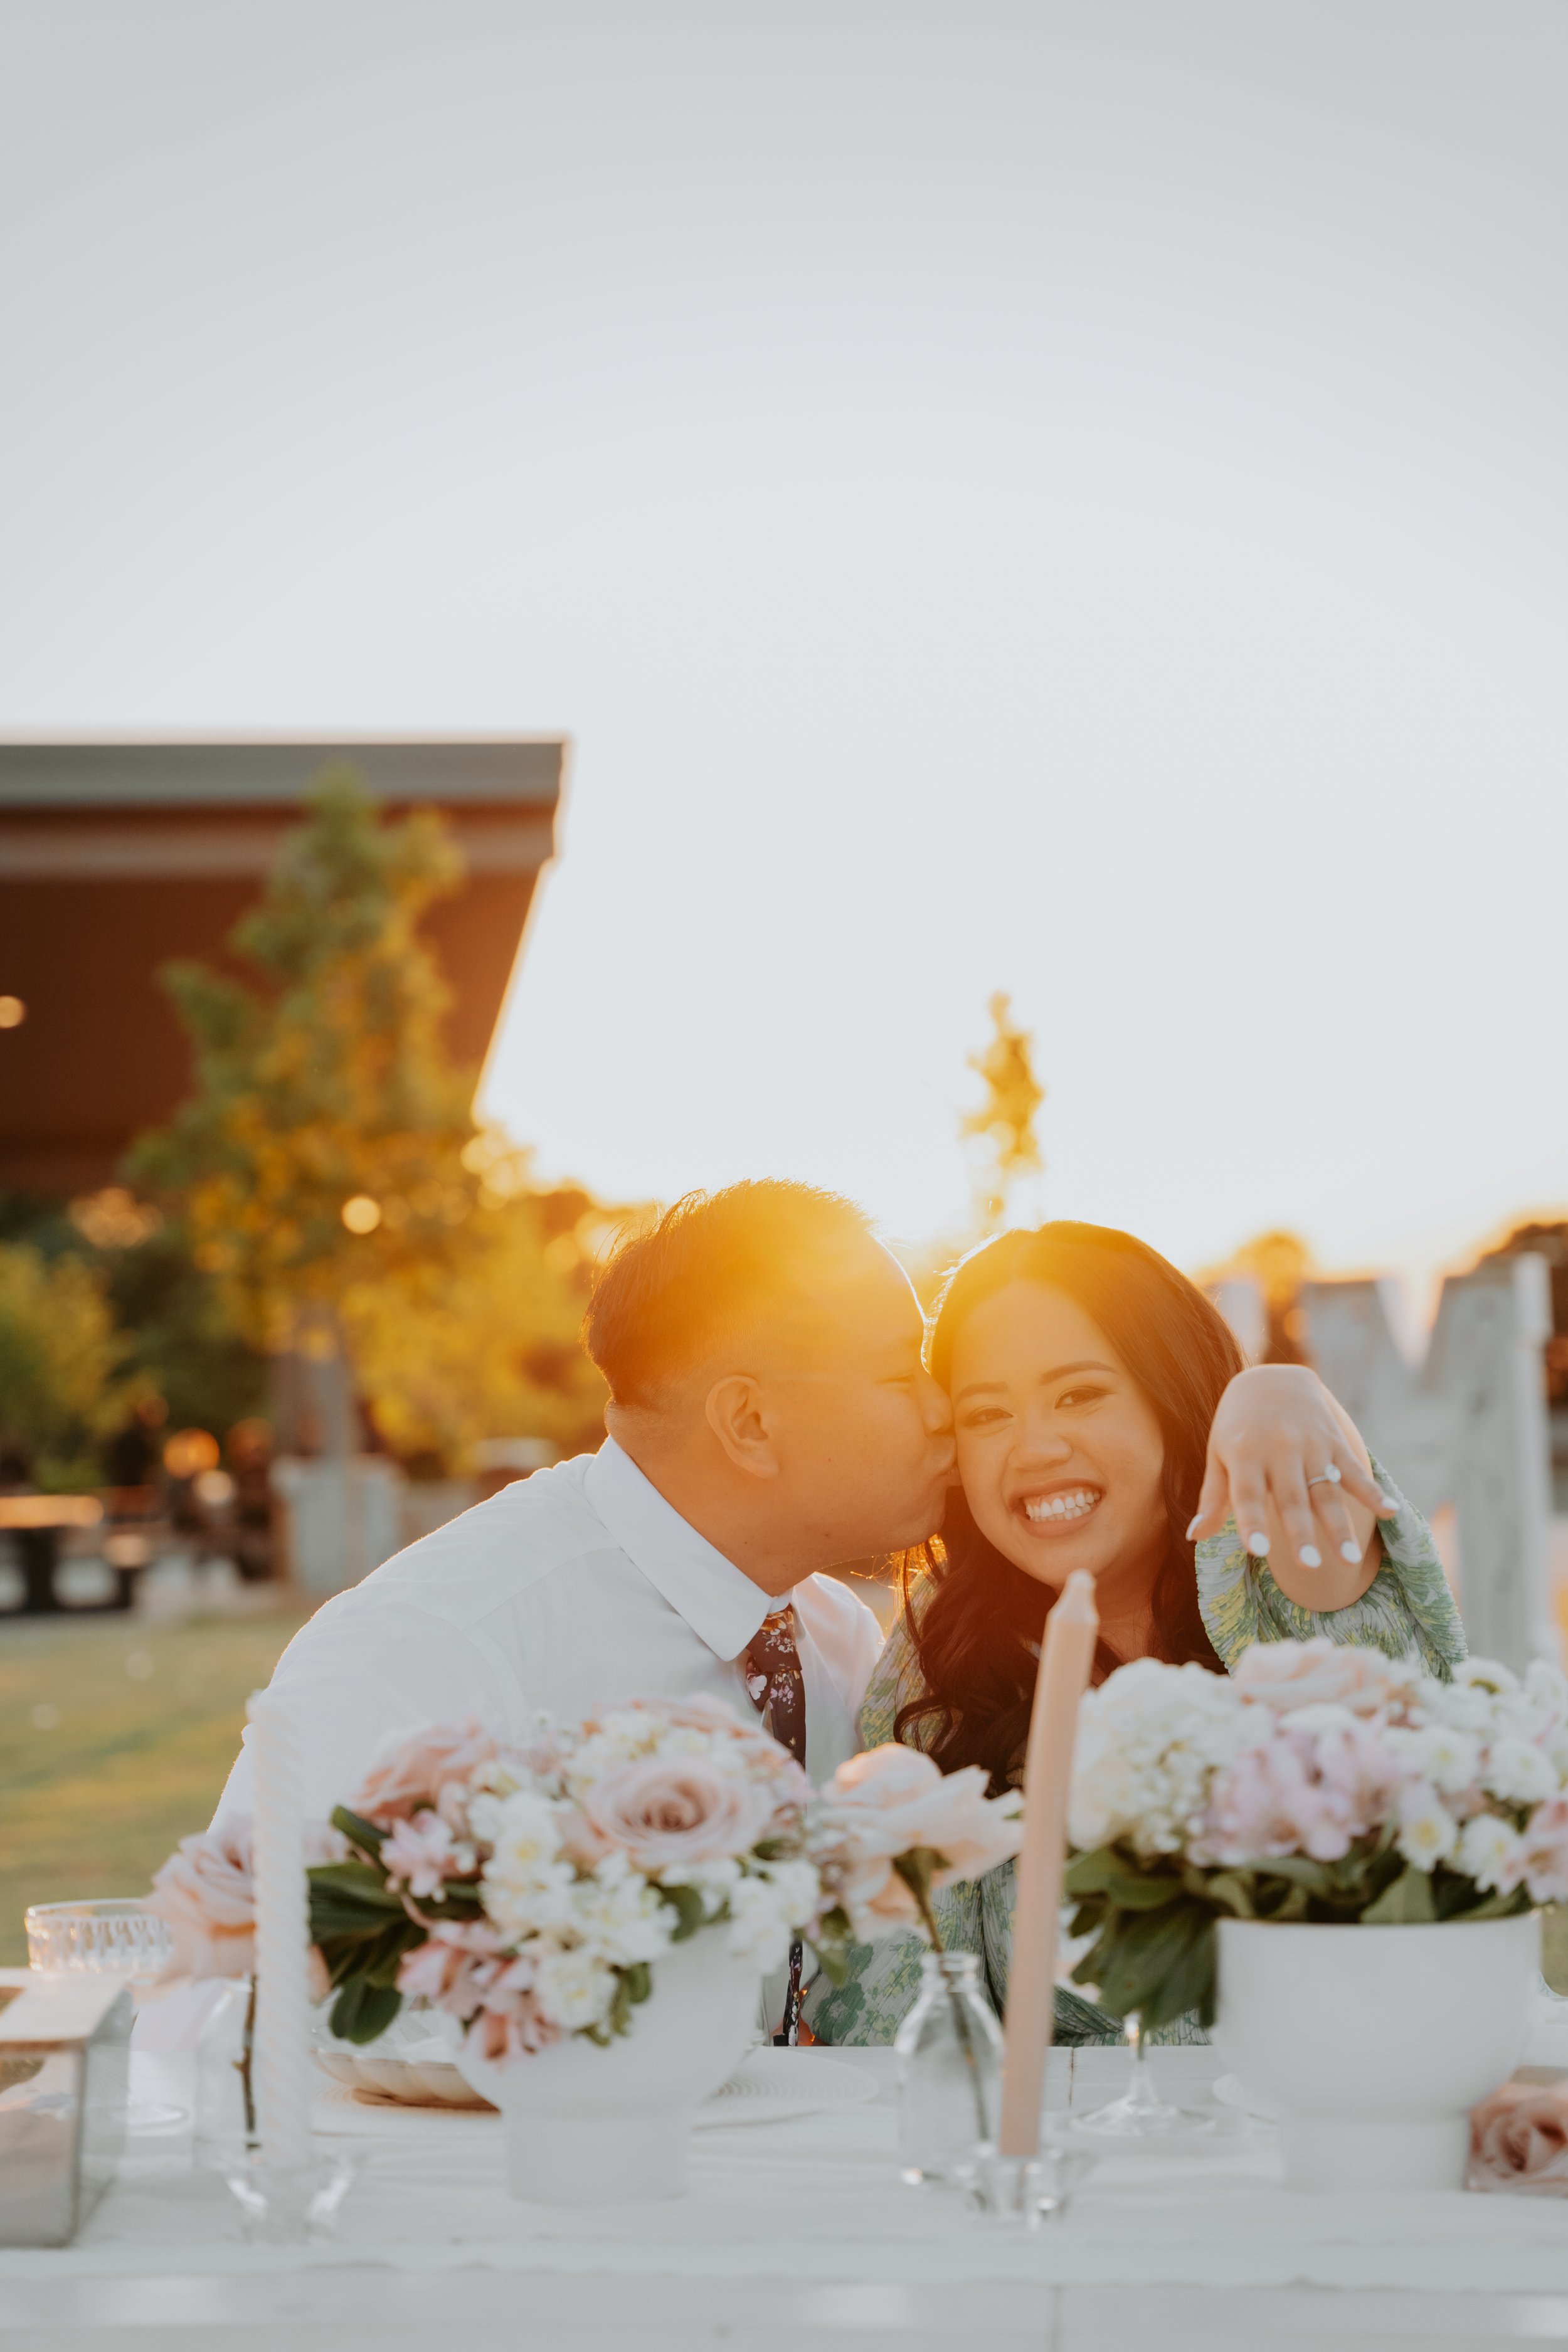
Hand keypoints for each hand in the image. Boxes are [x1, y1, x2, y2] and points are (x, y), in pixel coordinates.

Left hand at [1186, 1364, 1393, 1578]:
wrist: (1270, 1378)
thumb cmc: (1237, 1427)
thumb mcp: (1218, 1454)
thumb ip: (1212, 1496)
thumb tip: (1194, 1537)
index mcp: (1244, 1454)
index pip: (1245, 1493)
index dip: (1250, 1521)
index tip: (1257, 1551)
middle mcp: (1278, 1450)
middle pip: (1291, 1498)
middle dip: (1300, 1534)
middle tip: (1309, 1568)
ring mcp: (1310, 1445)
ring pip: (1326, 1491)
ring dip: (1339, 1526)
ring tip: (1349, 1560)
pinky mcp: (1334, 1441)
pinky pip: (1355, 1470)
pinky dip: (1373, 1491)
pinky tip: (1391, 1512)